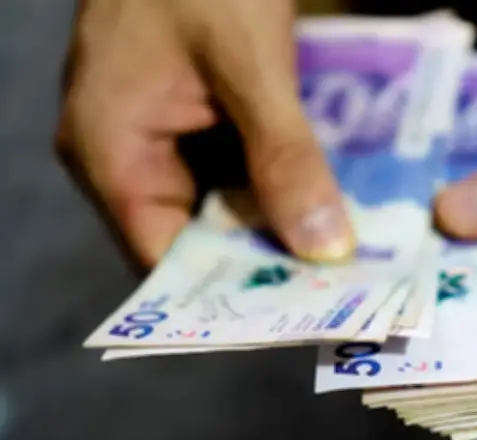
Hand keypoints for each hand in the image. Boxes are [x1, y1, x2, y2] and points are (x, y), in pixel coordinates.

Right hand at [57, 0, 354, 266]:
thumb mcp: (247, 65)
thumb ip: (283, 156)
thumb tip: (324, 247)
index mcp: (110, 150)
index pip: (162, 257)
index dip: (227, 289)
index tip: (297, 309)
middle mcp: (126, 154)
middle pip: (195, 235)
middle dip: (262, 256)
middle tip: (335, 286)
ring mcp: (159, 134)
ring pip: (219, 203)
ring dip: (274, 221)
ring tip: (339, 252)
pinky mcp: (192, 115)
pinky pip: (231, 168)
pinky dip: (274, 183)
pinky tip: (322, 199)